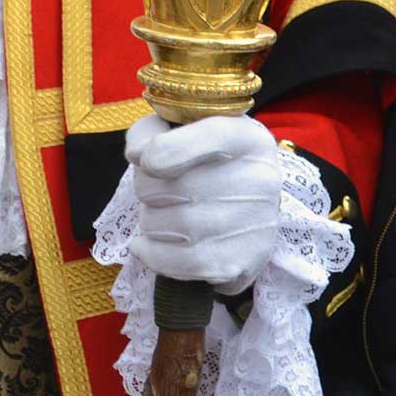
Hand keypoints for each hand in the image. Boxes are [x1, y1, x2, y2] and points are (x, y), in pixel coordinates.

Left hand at [125, 113, 281, 293]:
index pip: (208, 137)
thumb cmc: (206, 164)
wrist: (247, 210)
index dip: (163, 150)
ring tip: (163, 216)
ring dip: (150, 221)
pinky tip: (149, 246)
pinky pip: (176, 263)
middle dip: (147, 188)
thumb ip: (153, 132)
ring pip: (166, 225)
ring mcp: (253, 224)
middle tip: (157, 191)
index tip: (145, 160)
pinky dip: (152, 254)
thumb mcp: (187, 132)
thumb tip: (137, 155)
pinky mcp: (241, 263)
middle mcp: (258, 178)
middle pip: (173, 186)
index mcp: (245, 138)